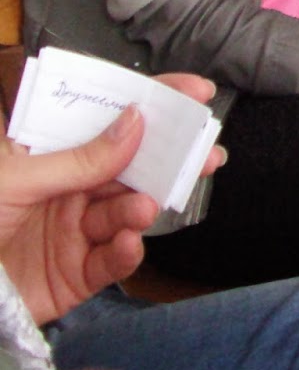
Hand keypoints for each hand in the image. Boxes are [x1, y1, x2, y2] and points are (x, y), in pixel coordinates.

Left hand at [0, 73, 225, 324]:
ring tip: (145, 208)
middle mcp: (66, 188)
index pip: (103, 119)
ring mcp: (73, 232)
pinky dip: (126, 253)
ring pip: (126, 211)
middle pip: (130, 166)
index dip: (150, 100)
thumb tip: (135, 121)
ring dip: (142, 207)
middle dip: (171, 158)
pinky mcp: (75, 276)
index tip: (196, 92)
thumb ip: (78, 159)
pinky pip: (112, 262)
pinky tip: (127, 244)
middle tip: (207, 154)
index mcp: (46, 155)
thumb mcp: (11, 182)